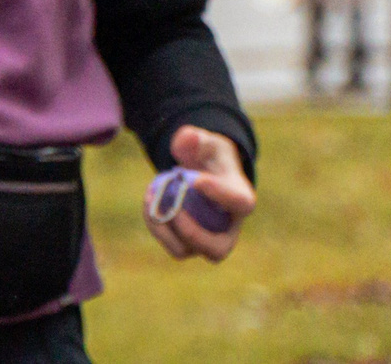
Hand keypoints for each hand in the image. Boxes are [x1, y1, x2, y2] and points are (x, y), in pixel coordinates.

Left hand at [146, 126, 253, 262]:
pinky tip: (149, 200)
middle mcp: (228, 228)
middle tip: (173, 207)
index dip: (220, 195)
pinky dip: (155, 224)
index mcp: (241, 199)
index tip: (197, 179)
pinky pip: (169, 244)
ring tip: (151, 196)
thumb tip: (187, 139)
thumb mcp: (206, 142)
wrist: (203, 173)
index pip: (240, 204)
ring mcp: (206, 240)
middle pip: (217, 249)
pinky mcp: (187, 242)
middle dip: (191, 232)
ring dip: (163, 227)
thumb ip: (196, 138)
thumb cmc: (209, 157)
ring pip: (185, 250)